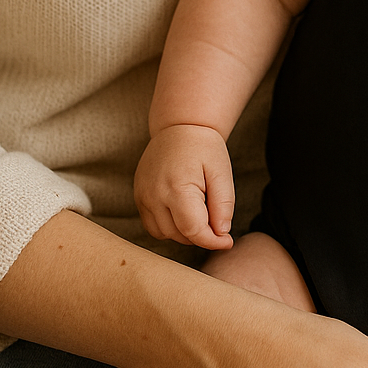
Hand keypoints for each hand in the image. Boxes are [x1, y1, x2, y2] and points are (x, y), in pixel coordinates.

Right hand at [134, 123, 234, 250]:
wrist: (179, 126)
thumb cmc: (204, 148)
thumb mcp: (221, 172)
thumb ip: (223, 205)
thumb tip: (222, 234)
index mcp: (177, 187)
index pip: (194, 230)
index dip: (213, 241)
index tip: (228, 241)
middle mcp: (154, 195)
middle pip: (179, 235)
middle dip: (201, 235)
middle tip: (216, 219)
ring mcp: (142, 196)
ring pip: (164, 234)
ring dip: (184, 233)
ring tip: (199, 212)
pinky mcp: (139, 196)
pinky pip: (152, 225)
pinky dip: (169, 227)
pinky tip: (183, 212)